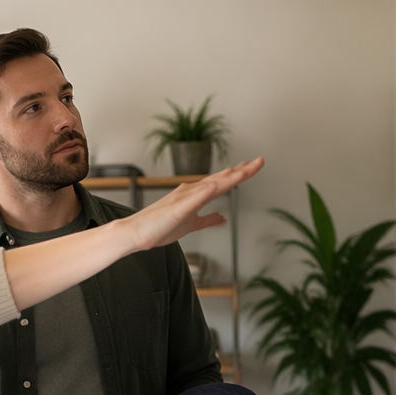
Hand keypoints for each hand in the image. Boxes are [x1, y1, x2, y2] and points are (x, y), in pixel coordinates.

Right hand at [128, 158, 264, 251]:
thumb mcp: (192, 224)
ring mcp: (184, 198)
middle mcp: (191, 191)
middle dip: (241, 171)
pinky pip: (195, 198)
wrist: (136, 233)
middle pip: (221, 179)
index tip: (253, 166)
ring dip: (229, 177)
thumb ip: (208, 219)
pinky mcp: (178, 208)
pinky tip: (219, 185)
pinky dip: (208, 191)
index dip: (239, 174)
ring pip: (212, 185)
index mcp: (195, 195)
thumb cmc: (159, 228)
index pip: (222, 182)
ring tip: (246, 170)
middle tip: (259, 161)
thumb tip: (222, 218)